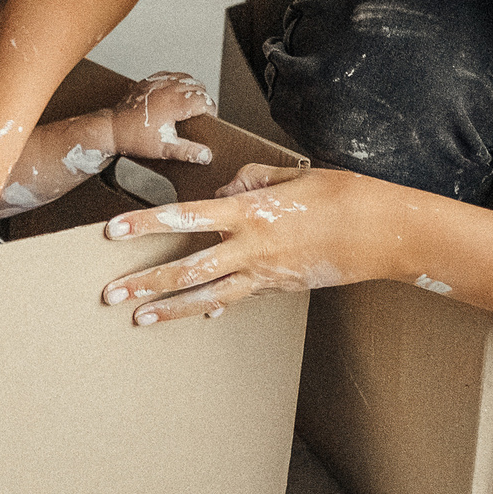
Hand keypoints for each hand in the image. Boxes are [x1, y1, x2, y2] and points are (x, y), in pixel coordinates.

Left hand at [100, 164, 400, 323]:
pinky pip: (239, 298)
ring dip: (170, 308)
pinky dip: (215, 305)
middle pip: (186, 269)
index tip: (113, 231)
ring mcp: (264, 273)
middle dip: (145, 282)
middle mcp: (251, 248)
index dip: (146, 224)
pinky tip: (197, 314)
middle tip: (109, 293)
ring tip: (138, 318)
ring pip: (207, 296)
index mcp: (249, 213)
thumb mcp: (290, 175)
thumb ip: (249, 180)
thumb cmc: (340, 195)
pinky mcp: (279, 288)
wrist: (382, 233)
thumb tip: (221, 192)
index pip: (185, 217)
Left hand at [106, 71, 214, 163]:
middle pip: (198, 86)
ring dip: (191, 88)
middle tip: (198, 114)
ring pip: (185, 77)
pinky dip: (176, 81)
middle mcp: (168, 88)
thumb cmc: (135, 138)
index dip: (210, 110)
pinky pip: (169, 74)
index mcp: (175, 103)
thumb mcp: (164, 149)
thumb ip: (188, 151)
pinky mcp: (148, 81)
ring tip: (188, 103)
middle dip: (202, 99)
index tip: (207, 119)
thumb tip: (206, 155)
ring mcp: (157, 82)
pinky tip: (173, 94)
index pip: (205, 100)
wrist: (112, 129)